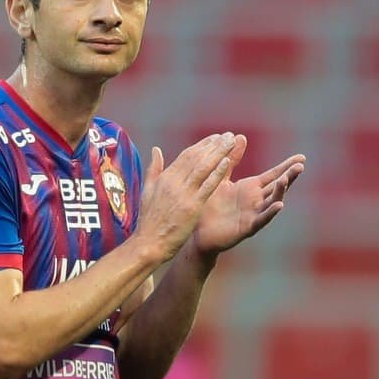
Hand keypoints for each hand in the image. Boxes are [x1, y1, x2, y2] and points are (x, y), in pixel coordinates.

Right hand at [134, 132, 242, 261]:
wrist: (149, 243)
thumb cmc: (148, 220)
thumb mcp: (147, 191)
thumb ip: (153, 169)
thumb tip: (156, 149)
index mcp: (165, 178)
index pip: (186, 155)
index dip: (202, 145)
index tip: (215, 138)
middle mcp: (174, 182)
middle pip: (197, 157)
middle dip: (214, 145)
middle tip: (228, 135)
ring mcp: (184, 194)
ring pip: (203, 167)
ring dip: (219, 152)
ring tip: (231, 141)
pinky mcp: (192, 206)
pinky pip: (207, 186)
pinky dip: (217, 172)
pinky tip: (227, 161)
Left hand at [192, 148, 304, 255]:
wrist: (200, 232)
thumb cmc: (210, 206)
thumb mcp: (221, 178)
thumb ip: (231, 160)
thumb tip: (240, 136)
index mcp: (251, 188)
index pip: (273, 174)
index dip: (286, 166)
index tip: (302, 157)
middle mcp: (256, 200)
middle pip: (277, 187)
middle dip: (289, 176)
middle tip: (301, 165)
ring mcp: (253, 214)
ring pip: (271, 202)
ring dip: (280, 191)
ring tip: (285, 179)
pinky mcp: (247, 228)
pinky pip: (261, 220)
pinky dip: (270, 213)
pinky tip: (279, 205)